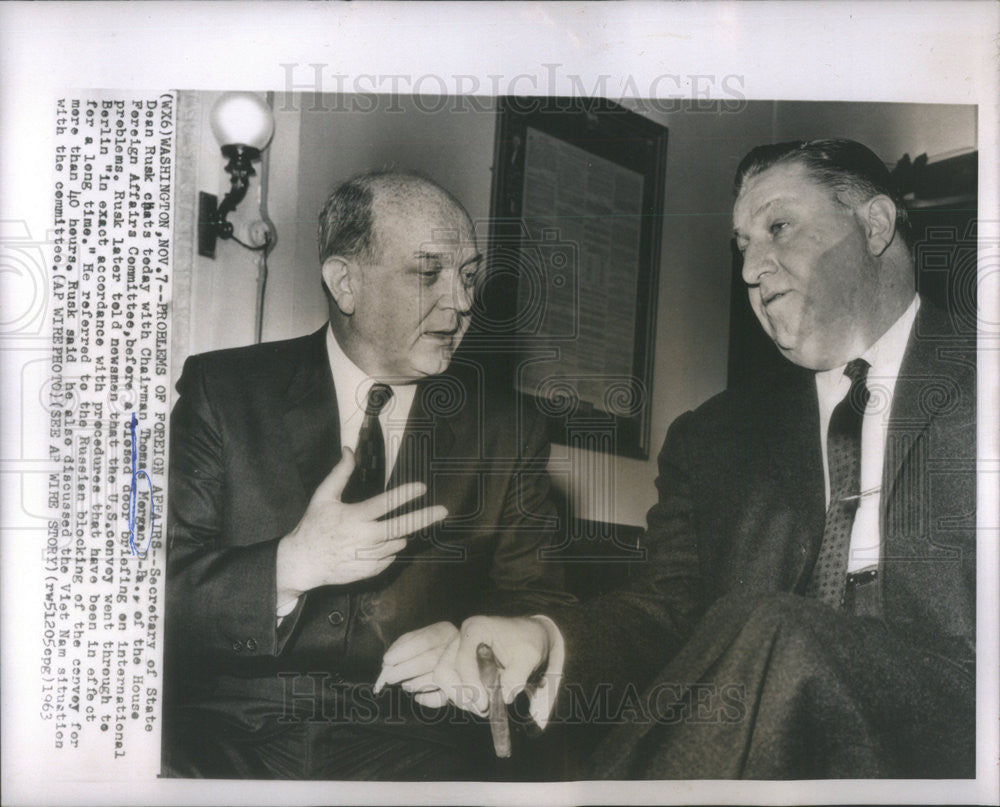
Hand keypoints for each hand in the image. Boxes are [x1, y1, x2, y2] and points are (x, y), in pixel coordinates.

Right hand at [275, 448, 447, 598]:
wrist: (303, 562)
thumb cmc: (313, 526)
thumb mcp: (323, 496)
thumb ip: (340, 473)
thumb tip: (349, 450)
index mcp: (355, 517)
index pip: (385, 504)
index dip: (405, 494)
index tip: (421, 488)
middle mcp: (365, 537)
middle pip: (401, 527)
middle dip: (424, 518)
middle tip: (443, 511)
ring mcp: (369, 556)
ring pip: (398, 542)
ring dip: (398, 534)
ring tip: (379, 531)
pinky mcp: (371, 570)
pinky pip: (390, 556)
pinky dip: (388, 549)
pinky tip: (372, 545)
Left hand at [373, 621, 457, 707]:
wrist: (461, 654)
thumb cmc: (429, 646)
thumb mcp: (417, 638)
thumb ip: (401, 646)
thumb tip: (387, 663)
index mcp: (444, 631)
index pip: (425, 640)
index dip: (404, 651)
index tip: (387, 660)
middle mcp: (456, 647)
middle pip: (431, 659)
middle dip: (406, 670)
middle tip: (389, 677)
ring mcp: (460, 666)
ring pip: (439, 678)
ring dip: (416, 684)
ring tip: (405, 685)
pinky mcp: (461, 686)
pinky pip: (445, 696)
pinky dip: (429, 699)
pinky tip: (417, 697)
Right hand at [434, 616, 551, 715]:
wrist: (529, 637)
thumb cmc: (528, 641)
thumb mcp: (529, 657)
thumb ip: (517, 676)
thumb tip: (505, 697)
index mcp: (475, 629)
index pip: (463, 659)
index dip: (471, 684)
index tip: (484, 704)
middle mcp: (461, 638)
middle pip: (445, 670)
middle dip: (461, 693)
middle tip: (483, 709)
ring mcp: (457, 650)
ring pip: (446, 679)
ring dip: (462, 697)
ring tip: (484, 708)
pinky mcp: (459, 663)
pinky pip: (451, 682)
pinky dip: (464, 696)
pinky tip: (480, 702)